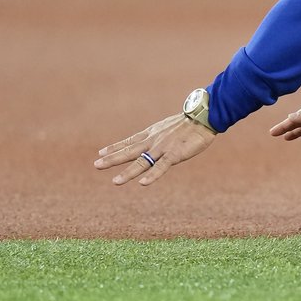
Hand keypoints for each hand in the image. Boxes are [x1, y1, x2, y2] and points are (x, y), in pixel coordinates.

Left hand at [95, 114, 217, 185]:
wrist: (204, 117)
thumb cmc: (191, 121)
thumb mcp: (170, 126)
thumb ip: (163, 134)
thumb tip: (161, 137)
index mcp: (152, 134)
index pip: (130, 141)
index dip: (115, 147)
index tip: (101, 153)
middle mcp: (153, 141)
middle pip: (129, 151)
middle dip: (113, 159)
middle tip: (96, 165)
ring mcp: (163, 148)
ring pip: (142, 162)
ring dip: (128, 172)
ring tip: (115, 181)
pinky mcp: (175, 155)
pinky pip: (161, 167)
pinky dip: (152, 175)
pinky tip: (143, 183)